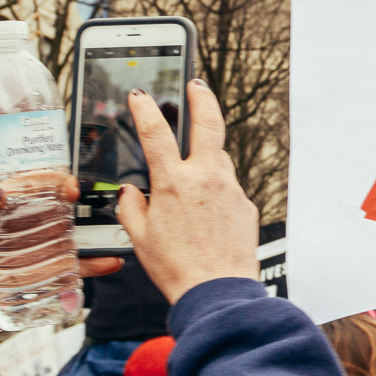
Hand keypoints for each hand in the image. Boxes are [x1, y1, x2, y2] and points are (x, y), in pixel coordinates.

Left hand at [0, 175, 123, 335]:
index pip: (29, 190)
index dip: (50, 183)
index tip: (65, 183)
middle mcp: (14, 230)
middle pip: (53, 214)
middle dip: (76, 207)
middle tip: (89, 204)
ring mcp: (25, 256)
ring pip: (64, 242)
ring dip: (90, 239)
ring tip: (108, 236)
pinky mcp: (31, 282)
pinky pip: (63, 273)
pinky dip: (87, 269)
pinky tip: (105, 264)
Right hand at [116, 80, 261, 303]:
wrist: (218, 292)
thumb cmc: (177, 268)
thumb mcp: (140, 238)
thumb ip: (131, 208)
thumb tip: (130, 192)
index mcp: (174, 183)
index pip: (156, 132)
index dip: (145, 109)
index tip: (139, 96)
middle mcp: (206, 178)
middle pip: (208, 122)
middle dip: (201, 96)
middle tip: (196, 84)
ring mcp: (230, 189)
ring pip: (219, 158)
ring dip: (206, 157)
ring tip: (192, 174)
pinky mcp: (246, 204)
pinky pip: (228, 188)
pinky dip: (216, 191)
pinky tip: (207, 214)